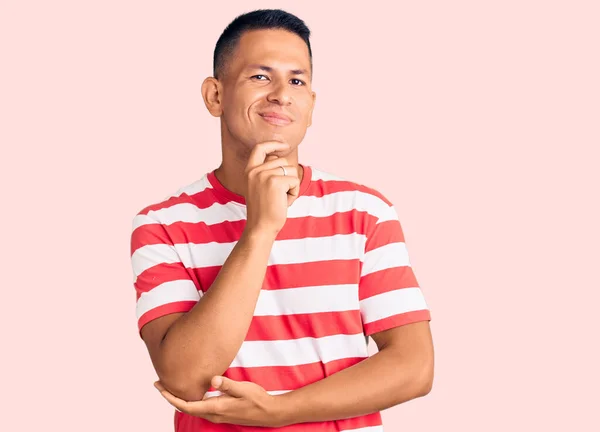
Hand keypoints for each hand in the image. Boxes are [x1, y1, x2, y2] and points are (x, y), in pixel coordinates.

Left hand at [154, 376, 284, 426]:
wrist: (269, 413)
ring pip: (192, 408)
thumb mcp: (244, 389)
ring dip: (179, 399)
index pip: (186, 405)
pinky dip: (190, 401)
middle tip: (159, 384)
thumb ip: (228, 385)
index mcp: (216, 408)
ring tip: (171, 386)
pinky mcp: (221, 413)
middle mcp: (213, 414)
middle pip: (185, 407)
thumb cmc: (257, 399)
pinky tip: (191, 393)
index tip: (159, 386)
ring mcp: (217, 415)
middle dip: (170, 396)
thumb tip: (213, 380)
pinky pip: (200, 408)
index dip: (170, 396)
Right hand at [244, 141, 300, 235]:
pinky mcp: (275, 182)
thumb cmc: (264, 209)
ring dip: (291, 186)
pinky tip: (284, 202)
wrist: (261, 227)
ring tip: (280, 199)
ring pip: (291, 171)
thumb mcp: (260, 186)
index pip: (260, 148)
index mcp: (249, 170)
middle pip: (283, 161)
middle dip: (287, 177)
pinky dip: (294, 193)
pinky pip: (295, 181)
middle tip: (278, 194)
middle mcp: (255, 170)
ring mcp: (264, 175)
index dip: (273, 143)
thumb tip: (279, 155)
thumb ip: (267, 170)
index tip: (284, 145)